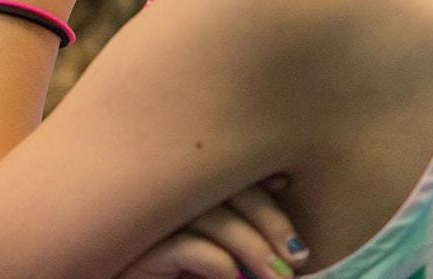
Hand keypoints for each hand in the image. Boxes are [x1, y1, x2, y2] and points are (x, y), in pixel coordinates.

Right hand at [116, 178, 309, 278]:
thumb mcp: (225, 260)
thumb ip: (245, 244)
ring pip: (208, 215)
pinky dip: (214, 259)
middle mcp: (162, 194)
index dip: (255, 170)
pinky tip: (232, 276)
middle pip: (220, 184)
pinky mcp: (136, 254)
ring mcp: (147, 221)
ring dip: (251, 245)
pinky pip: (183, 245)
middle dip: (267, 217)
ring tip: (277, 276)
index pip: (222, 165)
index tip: (284, 183)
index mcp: (182, 188)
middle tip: (296, 255)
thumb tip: (287, 238)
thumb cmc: (183, 277)